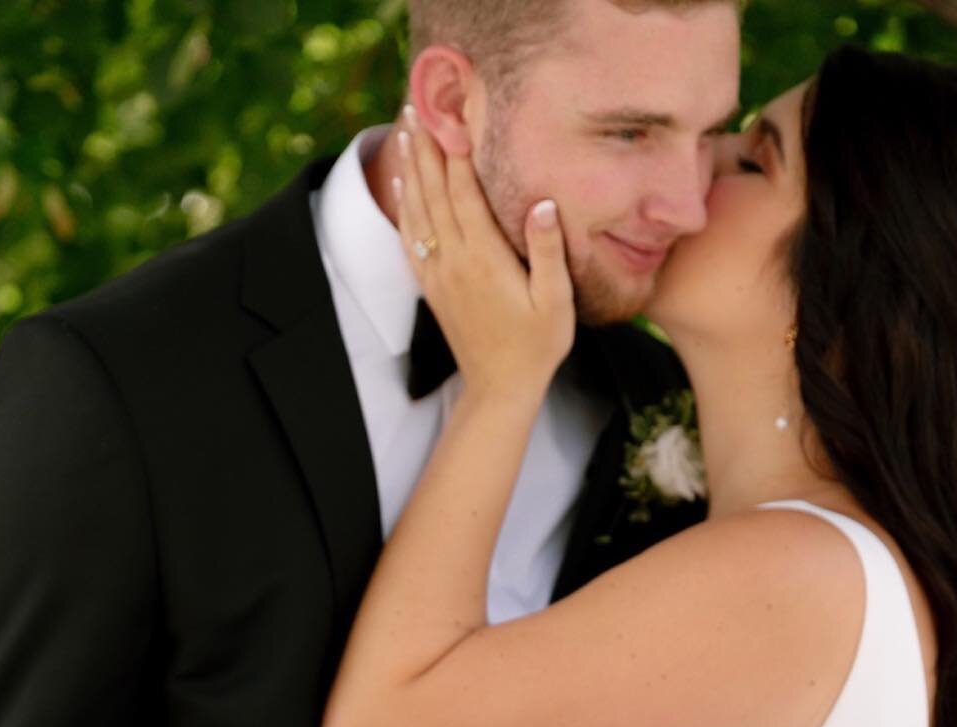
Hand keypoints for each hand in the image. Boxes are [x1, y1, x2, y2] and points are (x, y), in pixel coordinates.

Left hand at [395, 106, 574, 403]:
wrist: (500, 389)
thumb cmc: (537, 346)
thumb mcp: (555, 300)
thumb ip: (547, 250)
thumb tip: (543, 201)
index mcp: (485, 259)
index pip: (465, 193)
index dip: (458, 152)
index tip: (453, 114)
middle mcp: (454, 262)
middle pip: (435, 193)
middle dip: (428, 148)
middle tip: (419, 106)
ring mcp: (439, 275)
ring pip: (418, 211)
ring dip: (412, 169)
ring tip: (407, 131)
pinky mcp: (433, 288)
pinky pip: (410, 239)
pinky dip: (404, 208)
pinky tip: (401, 186)